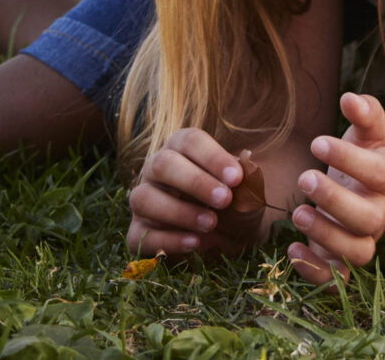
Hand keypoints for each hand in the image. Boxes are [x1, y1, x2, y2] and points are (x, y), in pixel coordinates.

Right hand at [126, 129, 263, 259]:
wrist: (230, 236)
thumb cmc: (235, 202)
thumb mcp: (246, 188)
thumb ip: (247, 174)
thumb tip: (245, 159)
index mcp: (182, 147)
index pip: (190, 141)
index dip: (213, 157)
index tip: (236, 178)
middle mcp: (156, 169)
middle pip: (163, 164)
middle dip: (195, 182)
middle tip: (224, 200)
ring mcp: (144, 200)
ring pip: (145, 199)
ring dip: (179, 212)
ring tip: (210, 223)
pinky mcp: (137, 232)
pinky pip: (142, 235)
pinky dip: (168, 240)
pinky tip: (194, 243)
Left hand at [286, 91, 384, 282]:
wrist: (376, 199)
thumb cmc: (367, 159)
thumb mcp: (371, 133)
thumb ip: (365, 112)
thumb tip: (350, 98)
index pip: (377, 173)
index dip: (350, 159)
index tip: (317, 141)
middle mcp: (379, 214)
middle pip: (366, 217)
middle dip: (334, 199)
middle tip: (305, 177)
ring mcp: (363, 241)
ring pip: (355, 251)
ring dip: (325, 234)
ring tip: (297, 213)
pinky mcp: (343, 264)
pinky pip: (336, 279)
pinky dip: (313, 270)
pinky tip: (291, 248)